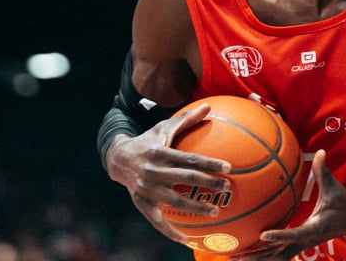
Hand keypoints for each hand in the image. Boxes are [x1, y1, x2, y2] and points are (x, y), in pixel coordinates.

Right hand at [103, 103, 231, 243]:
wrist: (117, 158)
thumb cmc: (148, 142)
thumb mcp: (163, 128)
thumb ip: (187, 119)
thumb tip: (209, 105)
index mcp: (160, 153)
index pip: (189, 159)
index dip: (209, 163)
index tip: (228, 168)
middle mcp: (152, 172)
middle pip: (184, 179)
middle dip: (208, 184)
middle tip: (227, 188)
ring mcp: (146, 189)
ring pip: (174, 202)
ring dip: (196, 208)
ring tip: (215, 211)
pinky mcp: (141, 203)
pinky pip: (158, 222)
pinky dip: (171, 232)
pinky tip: (188, 240)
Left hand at [233, 150, 345, 259]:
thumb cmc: (344, 203)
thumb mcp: (334, 188)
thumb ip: (323, 171)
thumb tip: (320, 151)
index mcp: (316, 228)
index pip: (295, 234)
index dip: (279, 235)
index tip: (262, 235)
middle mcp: (307, 240)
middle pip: (280, 253)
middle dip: (259, 256)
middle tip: (238, 255)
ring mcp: (303, 245)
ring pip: (277, 257)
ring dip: (258, 259)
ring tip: (235, 257)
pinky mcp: (300, 245)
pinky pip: (279, 253)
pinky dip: (264, 255)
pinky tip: (248, 252)